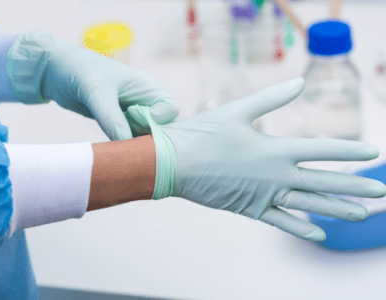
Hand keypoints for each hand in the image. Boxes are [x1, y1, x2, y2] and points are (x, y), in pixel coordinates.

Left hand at [7, 31, 178, 139]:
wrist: (57, 72)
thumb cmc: (79, 71)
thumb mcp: (96, 94)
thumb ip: (112, 119)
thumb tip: (127, 145)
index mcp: (147, 86)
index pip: (170, 110)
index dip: (156, 119)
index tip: (131, 117)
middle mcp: (145, 99)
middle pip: (162, 125)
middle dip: (147, 134)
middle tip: (122, 134)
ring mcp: (134, 111)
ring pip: (147, 135)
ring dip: (135, 142)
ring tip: (117, 142)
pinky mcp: (122, 121)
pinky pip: (132, 138)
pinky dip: (125, 144)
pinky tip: (113, 145)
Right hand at [155, 78, 385, 240]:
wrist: (173, 163)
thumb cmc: (202, 135)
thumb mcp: (237, 110)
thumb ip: (271, 98)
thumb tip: (299, 82)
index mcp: (274, 149)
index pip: (322, 150)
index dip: (349, 151)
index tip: (372, 152)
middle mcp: (275, 175)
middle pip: (323, 182)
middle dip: (354, 186)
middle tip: (379, 191)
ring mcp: (264, 195)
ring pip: (308, 205)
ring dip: (337, 210)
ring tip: (360, 214)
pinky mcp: (250, 208)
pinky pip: (280, 221)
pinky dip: (300, 229)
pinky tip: (318, 235)